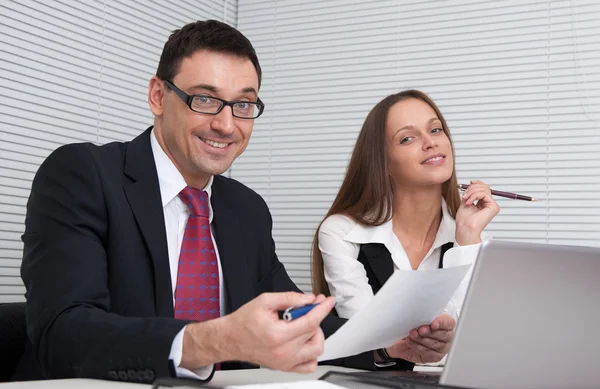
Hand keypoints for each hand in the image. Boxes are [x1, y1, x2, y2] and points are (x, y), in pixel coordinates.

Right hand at [182, 292, 334, 372]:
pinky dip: (312, 353)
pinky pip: (309, 365)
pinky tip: (304, 340)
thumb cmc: (243, 321)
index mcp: (278, 334)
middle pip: (315, 334)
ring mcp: (285, 362)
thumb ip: (289, 298)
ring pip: (316, 351)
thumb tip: (308, 299)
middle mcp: (283, 352)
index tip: (328, 301)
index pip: (310, 321)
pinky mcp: (285, 367)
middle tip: (311, 308)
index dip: (322, 308)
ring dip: (316, 335)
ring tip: (305, 325)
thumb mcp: (265, 301)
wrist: (230, 338)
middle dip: (317, 317)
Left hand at [386, 314, 455, 363]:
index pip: (448, 322)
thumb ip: (420, 315)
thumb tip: (418, 314)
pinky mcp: (435, 356)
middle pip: (443, 335)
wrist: (401, 340)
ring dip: (421, 339)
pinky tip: (411, 342)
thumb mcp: (416, 317)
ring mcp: (442, 347)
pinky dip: (417, 346)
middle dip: (429, 332)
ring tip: (412, 334)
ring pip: (434, 344)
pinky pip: (428, 353)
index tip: (433, 324)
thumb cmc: (412, 326)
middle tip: (419, 330)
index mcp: (445, 322)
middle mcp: (446, 335)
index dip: (442, 323)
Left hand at [455, 180, 499, 244]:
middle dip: (472, 188)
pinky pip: (484, 194)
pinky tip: (469, 202)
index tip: (469, 183)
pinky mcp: (493, 207)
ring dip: (472, 192)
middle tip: (465, 195)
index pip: (484, 188)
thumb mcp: (466, 200)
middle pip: (485, 187)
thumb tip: (472, 182)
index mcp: (484, 203)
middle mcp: (489, 204)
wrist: (465, 228)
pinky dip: (474, 196)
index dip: (477, 183)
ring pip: (484, 189)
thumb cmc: (464, 220)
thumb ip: (470, 192)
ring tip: (466, 200)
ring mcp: (493, 205)